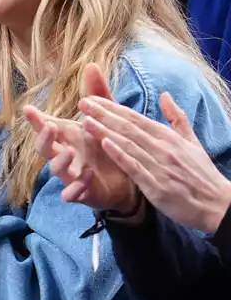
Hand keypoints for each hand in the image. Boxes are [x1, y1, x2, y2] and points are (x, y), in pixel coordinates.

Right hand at [23, 65, 137, 212]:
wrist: (129, 176)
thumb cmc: (109, 145)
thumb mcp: (106, 117)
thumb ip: (98, 94)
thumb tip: (90, 64)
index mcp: (68, 137)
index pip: (46, 127)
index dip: (35, 120)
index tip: (28, 108)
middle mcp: (65, 156)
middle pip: (44, 149)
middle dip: (43, 139)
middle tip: (49, 127)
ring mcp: (72, 175)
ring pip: (56, 171)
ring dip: (60, 162)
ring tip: (69, 152)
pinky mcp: (84, 192)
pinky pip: (74, 193)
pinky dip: (78, 187)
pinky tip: (89, 175)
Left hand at [78, 88, 230, 234]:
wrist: (216, 204)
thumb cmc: (201, 174)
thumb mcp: (192, 141)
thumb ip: (176, 118)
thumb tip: (165, 95)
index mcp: (169, 137)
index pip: (136, 118)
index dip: (113, 108)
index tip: (93, 99)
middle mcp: (163, 147)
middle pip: (128, 127)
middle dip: (104, 114)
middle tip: (83, 103)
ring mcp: (159, 166)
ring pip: (128, 144)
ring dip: (106, 131)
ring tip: (86, 120)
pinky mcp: (156, 185)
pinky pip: (135, 167)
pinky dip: (120, 154)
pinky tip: (104, 144)